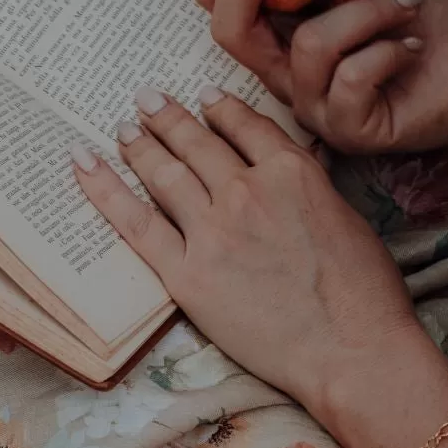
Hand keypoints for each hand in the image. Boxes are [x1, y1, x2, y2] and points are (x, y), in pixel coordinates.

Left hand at [72, 83, 427, 420]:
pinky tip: (83, 163)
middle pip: (197, 143)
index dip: (220, 109)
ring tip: (124, 129)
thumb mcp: (346, 217)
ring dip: (140, 144)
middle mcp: (247, 191)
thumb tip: (295, 171)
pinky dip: (105, 188)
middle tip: (148, 100)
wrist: (350, 348)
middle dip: (169, 117)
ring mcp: (213, 231)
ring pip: (164, 173)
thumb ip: (311, 188)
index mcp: (293, 172)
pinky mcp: (187, 274)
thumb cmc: (364, 295)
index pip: (246, 126)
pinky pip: (135, 223)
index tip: (204, 98)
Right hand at [194, 0, 447, 157]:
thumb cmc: (423, 7)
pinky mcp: (350, 131)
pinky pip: (351, 78)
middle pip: (230, 32)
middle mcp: (286, 74)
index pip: (219, 2)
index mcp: (281, 33)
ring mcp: (314, 108)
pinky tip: (414, 43)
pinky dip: (388, 49)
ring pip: (308, 46)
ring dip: (365, 11)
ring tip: (408, 2)